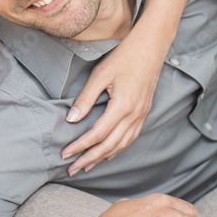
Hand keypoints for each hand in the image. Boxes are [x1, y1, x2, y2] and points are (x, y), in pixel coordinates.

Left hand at [62, 27, 164, 175]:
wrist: (151, 47)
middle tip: (72, 169)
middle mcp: (134, 115)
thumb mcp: (100, 75)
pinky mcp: (144, 112)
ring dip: (103, 158)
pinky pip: (130, 137)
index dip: (80, 146)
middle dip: (89, 159)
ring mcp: (141, 115)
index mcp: (123, 107)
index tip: (65, 153)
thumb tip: (71, 119)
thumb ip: (85, 98)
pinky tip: (109, 154)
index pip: (97, 134)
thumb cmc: (125, 57)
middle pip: (109, 146)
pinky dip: (118, 149)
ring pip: (121, 145)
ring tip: (87, 166)